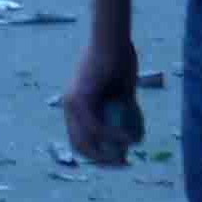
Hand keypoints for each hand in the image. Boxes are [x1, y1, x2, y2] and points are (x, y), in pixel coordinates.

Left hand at [63, 39, 139, 164]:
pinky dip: (114, 137)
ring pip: (87, 140)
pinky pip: (97, 127)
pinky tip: (129, 140)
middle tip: (122, 164)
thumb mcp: (123, 89)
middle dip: (101, 160)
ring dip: (107, 154)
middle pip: (80, 145)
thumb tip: (131, 129)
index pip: (80, 139)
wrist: (113, 37)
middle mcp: (69, 104)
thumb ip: (122, 108)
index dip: (97, 154)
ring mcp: (73, 101)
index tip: (117, 160)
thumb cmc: (119, 56)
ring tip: (126, 157)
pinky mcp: (82, 97)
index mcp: (76, 103)